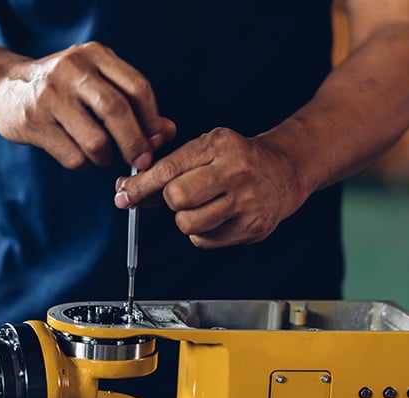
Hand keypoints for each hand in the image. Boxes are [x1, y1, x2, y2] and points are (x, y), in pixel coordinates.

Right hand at [0, 41, 175, 168]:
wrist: (4, 87)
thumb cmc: (62, 90)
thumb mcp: (97, 85)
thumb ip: (133, 105)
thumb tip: (167, 132)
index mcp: (95, 55)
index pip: (138, 88)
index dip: (152, 120)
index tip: (155, 141)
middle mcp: (72, 69)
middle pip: (118, 112)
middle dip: (136, 144)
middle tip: (141, 162)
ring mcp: (50, 95)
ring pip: (96, 141)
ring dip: (106, 159)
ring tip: (102, 156)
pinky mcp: (34, 122)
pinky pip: (74, 157)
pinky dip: (83, 164)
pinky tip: (78, 153)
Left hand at [114, 128, 306, 247]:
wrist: (285, 171)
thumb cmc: (239, 159)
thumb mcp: (206, 149)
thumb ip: (168, 167)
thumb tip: (127, 189)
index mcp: (220, 145)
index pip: (169, 169)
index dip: (140, 185)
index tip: (123, 194)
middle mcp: (235, 172)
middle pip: (176, 197)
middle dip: (169, 200)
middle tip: (181, 196)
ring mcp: (246, 202)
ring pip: (188, 224)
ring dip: (185, 219)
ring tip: (201, 207)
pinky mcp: (252, 228)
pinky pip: (204, 241)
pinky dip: (201, 233)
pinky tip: (217, 217)